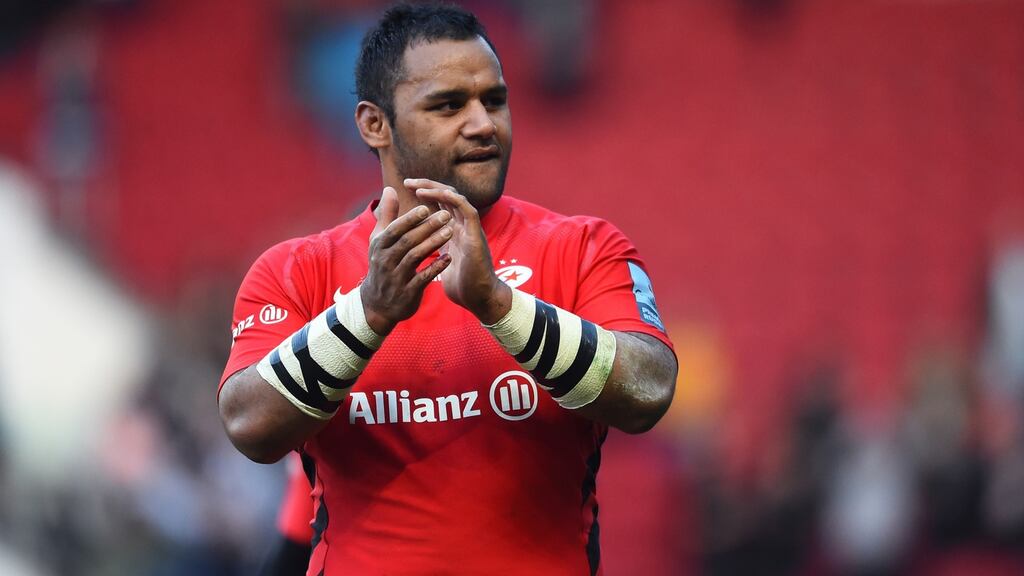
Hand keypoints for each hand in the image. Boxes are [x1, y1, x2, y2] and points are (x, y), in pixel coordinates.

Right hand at [360, 186, 452, 333]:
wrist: (378, 304)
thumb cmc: (381, 265)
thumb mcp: (379, 241)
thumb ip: (387, 215)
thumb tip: (390, 189)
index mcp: (379, 246)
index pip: (395, 228)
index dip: (410, 218)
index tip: (426, 206)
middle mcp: (385, 260)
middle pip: (408, 241)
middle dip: (427, 227)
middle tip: (446, 215)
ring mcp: (396, 277)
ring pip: (416, 257)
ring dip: (433, 243)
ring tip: (450, 231)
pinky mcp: (407, 292)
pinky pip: (423, 278)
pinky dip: (436, 267)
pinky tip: (449, 257)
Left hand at [405, 178, 510, 323]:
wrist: (476, 298)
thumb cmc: (460, 282)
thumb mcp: (440, 259)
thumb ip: (433, 247)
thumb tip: (417, 245)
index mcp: (453, 229)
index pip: (439, 203)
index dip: (424, 193)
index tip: (405, 187)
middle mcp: (462, 225)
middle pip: (446, 196)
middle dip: (427, 186)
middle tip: (408, 182)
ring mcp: (471, 229)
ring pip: (456, 199)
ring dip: (437, 190)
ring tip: (418, 188)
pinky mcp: (476, 235)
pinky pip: (468, 210)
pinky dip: (455, 199)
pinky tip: (442, 194)